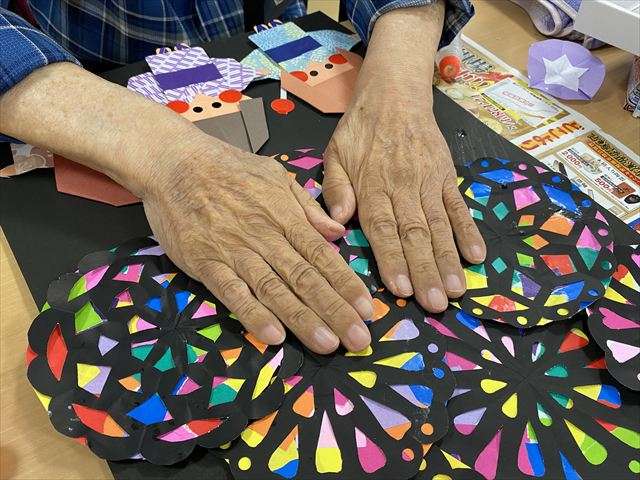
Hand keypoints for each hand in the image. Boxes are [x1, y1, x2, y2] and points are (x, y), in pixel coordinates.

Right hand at [143, 140, 373, 353]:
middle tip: (358, 339)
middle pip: (305, 278)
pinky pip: (232, 292)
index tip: (367, 309)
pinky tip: (273, 335)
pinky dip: (252, 314)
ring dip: (302, 318)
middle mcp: (264, 236)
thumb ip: (307, 207)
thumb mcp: (275, 175)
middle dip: (334, 310)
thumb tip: (338, 232)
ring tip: (327, 343)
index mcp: (284, 216)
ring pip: (274, 289)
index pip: (322, 255)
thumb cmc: (228, 168)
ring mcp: (234, 251)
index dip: (346, 284)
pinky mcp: (205, 262)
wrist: (174, 161)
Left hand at [322, 5, 485, 312]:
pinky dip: (468, 231)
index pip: (382, 228)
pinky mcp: (446, 176)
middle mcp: (402, 187)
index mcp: (372, 186)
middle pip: (415, 233)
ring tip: (457, 291)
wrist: (394, 93)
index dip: (392, 259)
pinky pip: (458, 206)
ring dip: (448, 260)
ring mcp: (428, 182)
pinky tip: (477, 257)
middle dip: (425, 270)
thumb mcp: (335, 154)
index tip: (401, 289)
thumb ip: (336, 189)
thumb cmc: (359, 130)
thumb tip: (335, 223)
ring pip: (439, 225)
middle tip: (436, 304)